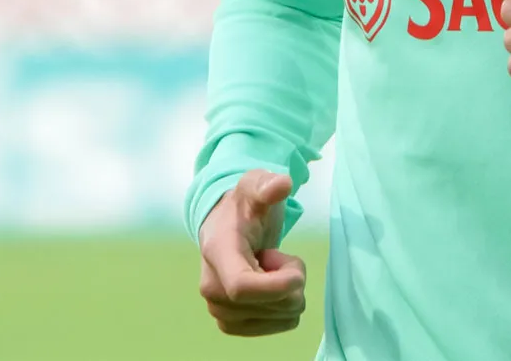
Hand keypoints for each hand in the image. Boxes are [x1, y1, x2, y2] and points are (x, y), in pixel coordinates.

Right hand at [197, 169, 307, 336]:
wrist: (225, 226)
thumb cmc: (243, 206)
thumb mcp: (254, 185)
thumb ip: (266, 184)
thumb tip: (282, 183)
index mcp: (218, 253)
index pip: (242, 287)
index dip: (276, 286)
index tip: (298, 273)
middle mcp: (211, 287)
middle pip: (267, 306)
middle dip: (291, 283)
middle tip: (280, 256)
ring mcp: (219, 309)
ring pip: (277, 318)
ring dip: (288, 293)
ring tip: (272, 268)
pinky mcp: (230, 323)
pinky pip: (276, 327)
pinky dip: (285, 309)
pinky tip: (273, 287)